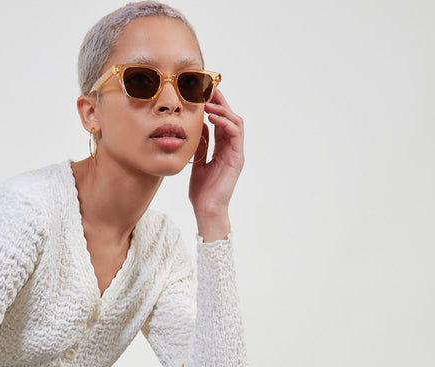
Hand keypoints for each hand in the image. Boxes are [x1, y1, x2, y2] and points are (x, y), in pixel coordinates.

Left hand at [188, 89, 244, 239]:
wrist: (206, 210)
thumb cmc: (201, 192)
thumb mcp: (196, 161)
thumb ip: (200, 144)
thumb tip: (198, 125)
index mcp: (221, 148)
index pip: (220, 121)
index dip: (213, 106)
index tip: (202, 93)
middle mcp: (231, 148)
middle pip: (229, 117)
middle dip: (220, 102)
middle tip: (207, 89)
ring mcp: (236, 152)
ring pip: (235, 122)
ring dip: (222, 110)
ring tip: (208, 103)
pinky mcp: (237, 158)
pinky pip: (235, 133)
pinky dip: (226, 122)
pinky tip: (213, 117)